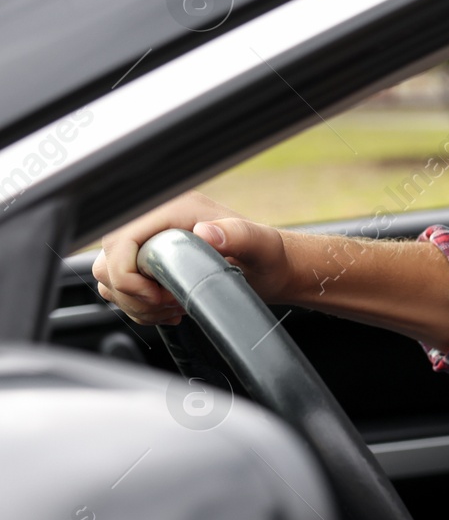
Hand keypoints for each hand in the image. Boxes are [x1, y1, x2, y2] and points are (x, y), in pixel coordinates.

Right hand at [93, 191, 290, 323]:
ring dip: (138, 305)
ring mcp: (149, 245)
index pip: (118, 240)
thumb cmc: (268, 255)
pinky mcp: (148, 265)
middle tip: (171, 303)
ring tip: (174, 307)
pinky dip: (140, 308)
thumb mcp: (260, 244)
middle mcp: (155, 223)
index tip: (158, 295)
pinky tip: (169, 310)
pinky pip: (121, 292)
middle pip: (107, 264)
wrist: (271, 270)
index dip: (128, 274)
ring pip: (110, 281)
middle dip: (134, 294)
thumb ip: (237, 234)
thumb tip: (206, 232)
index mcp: (174, 209)